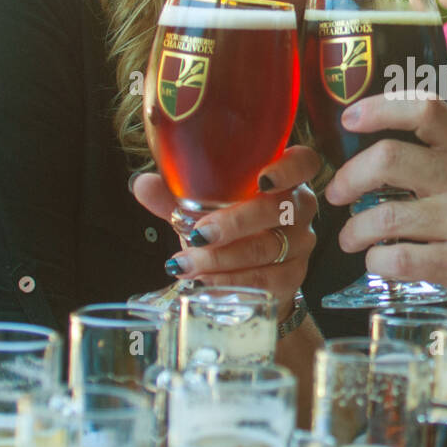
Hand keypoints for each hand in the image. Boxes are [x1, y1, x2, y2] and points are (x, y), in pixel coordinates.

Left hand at [132, 146, 320, 315]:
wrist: (251, 273)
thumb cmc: (231, 227)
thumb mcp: (205, 206)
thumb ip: (177, 194)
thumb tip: (143, 184)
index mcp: (285, 178)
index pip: (303, 163)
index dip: (288, 169)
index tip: (262, 178)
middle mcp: (299, 208)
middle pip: (280, 210)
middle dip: (236, 223)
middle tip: (199, 233)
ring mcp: (300, 244)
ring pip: (267, 248)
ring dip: (223, 259)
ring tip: (187, 264)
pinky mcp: (293, 277)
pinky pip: (264, 281)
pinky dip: (231, 282)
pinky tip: (205, 283)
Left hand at [323, 96, 446, 320]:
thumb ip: (438, 159)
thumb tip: (370, 154)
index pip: (425, 109)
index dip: (380, 107)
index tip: (349, 120)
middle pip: (390, 158)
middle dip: (349, 178)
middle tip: (337, 194)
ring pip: (386, 216)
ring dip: (355, 230)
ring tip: (351, 238)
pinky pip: (399, 258)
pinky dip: (376, 262)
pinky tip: (378, 262)